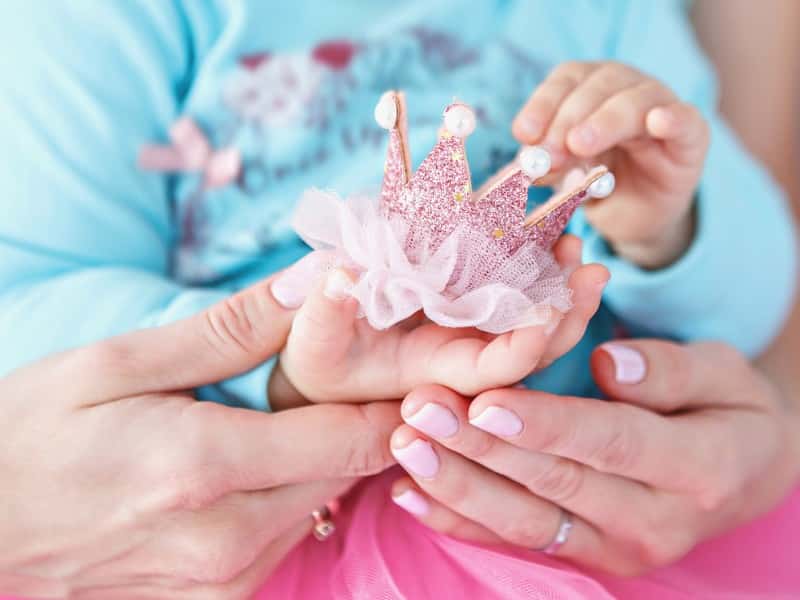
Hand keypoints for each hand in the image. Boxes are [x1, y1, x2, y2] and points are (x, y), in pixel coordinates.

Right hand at [0, 276, 400, 598]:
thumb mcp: (119, 363)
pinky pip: (286, 537)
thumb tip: (318, 285)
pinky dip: (291, 494)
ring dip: (325, 456)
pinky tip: (253, 462)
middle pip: (350, 472)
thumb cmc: (32, 433)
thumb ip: (231, 329)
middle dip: (365, 418)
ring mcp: (223, 583)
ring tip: (288, 413)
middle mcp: (226, 541)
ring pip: (324, 503)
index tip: (407, 363)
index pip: (355, 437)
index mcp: (205, 468)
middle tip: (350, 371)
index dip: (394, 397)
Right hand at [270, 236, 607, 404]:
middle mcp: (464, 357)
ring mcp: (468, 332)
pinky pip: (508, 294)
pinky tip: (549, 236)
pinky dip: (530, 268)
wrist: (326, 365)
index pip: (495, 371)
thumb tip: (342, 276)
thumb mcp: (313, 340)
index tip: (550, 309)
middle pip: (533, 348)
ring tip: (576, 245)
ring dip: (558, 286)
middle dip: (566, 315)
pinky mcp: (463, 309)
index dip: (527, 346)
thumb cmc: (319, 361)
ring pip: (529, 320)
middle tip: (592, 271)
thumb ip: (325, 312)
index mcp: (436, 374)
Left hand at [388, 340, 799, 575]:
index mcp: (697, 469)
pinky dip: (460, 521)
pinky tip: (412, 493)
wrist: (746, 474)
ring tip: (405, 443)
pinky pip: (516, 541)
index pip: (607, 443)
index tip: (485, 400)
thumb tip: (609, 365)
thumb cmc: (731, 409)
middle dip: (479, 445)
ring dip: (458, 483)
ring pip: (524, 520)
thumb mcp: (724, 374)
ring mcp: (616, 547)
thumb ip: (671, 370)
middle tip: (420, 408)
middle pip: (553, 482)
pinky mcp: (587, 555)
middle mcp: (654, 521)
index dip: (544, 424)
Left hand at [513, 61, 709, 268]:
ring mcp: (661, 107)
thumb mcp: (564, 174)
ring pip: (634, 101)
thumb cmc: (597, 182)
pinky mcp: (691, 137)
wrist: (638, 213)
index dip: (542, 104)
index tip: (522, 134)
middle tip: (549, 153)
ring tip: (579, 145)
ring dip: (603, 122)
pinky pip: (685, 120)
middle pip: (595, 88)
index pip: (565, 81)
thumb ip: (548, 166)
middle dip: (566, 121)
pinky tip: (658, 122)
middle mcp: (625, 87)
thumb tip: (521, 167)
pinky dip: (672, 118)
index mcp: (589, 88)